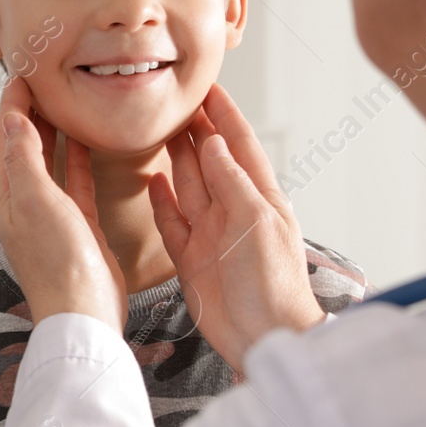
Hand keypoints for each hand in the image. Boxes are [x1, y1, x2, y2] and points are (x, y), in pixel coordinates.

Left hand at [0, 76, 125, 331]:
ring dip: (53, 131)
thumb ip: (23, 157)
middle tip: (42, 78)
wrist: (84, 313)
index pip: (3, 139)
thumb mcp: (34, 201)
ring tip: (62, 99)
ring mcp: (50, 215)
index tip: (22, 72)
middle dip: (29, 112)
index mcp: (4, 196)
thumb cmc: (57, 265)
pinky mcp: (77, 226)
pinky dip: (76, 157)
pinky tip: (85, 139)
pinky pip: (73, 181)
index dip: (12, 104)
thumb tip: (11, 118)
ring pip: (49, 161)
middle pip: (23, 146)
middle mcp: (22, 204)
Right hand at [147, 83, 322, 371]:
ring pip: (189, 187)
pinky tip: (153, 182)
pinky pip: (173, 224)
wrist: (265, 338)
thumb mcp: (256, 222)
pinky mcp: (192, 261)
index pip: (240, 145)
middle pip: (210, 162)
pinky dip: (162, 202)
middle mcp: (234, 212)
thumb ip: (232, 182)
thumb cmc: (273, 283)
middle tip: (174, 103)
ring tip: (158, 131)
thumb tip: (213, 144)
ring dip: (177, 159)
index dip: (225, 116)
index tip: (208, 88)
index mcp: (260, 198)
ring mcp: (212, 236)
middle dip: (195, 131)